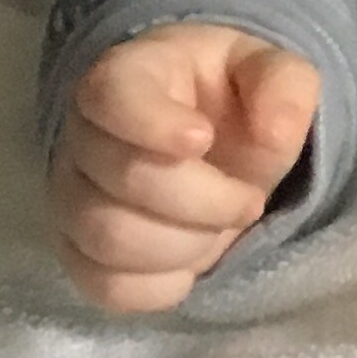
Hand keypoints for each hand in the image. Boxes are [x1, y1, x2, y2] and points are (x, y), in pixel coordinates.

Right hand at [47, 22, 320, 312]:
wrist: (205, 137)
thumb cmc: (231, 97)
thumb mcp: (271, 71)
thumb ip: (285, 87)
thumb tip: (276, 131)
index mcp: (127, 76)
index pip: (111, 97)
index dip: (154, 123)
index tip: (204, 138)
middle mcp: (83, 136)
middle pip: (122, 180)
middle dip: (204, 200)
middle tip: (249, 200)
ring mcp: (71, 198)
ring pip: (108, 238)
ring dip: (185, 245)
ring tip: (222, 229)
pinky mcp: (77, 252)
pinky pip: (103, 285)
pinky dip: (157, 286)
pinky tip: (191, 266)